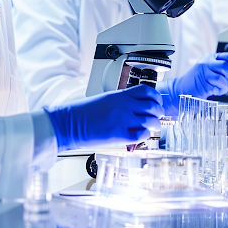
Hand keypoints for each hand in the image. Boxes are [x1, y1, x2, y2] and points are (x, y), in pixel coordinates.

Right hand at [44, 85, 163, 151]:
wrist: (69, 123)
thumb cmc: (82, 112)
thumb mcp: (104, 100)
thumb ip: (121, 102)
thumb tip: (134, 106)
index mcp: (120, 95)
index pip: (147, 91)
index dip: (156, 97)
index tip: (157, 102)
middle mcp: (124, 106)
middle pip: (153, 106)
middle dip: (158, 112)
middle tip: (156, 116)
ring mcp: (123, 120)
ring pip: (151, 121)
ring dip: (154, 125)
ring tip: (150, 128)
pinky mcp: (120, 135)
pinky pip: (142, 135)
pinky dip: (145, 136)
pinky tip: (141, 136)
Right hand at [157, 53, 227, 114]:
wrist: (182, 89)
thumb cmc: (198, 82)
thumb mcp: (211, 71)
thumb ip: (223, 68)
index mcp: (211, 57)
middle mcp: (207, 61)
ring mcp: (204, 70)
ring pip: (224, 74)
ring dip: (227, 83)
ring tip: (221, 87)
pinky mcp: (203, 80)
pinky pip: (219, 83)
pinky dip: (221, 89)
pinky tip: (215, 90)